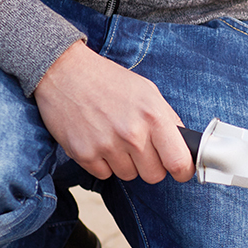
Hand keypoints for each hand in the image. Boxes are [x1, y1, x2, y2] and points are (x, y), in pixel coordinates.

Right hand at [34, 41, 194, 183]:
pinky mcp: (83, 154)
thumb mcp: (148, 92)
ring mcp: (106, 146)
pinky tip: (99, 141)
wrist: (64, 72)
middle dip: (151, 166)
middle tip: (141, 148)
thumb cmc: (109, 81)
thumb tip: (184, 144)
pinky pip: (104, 174)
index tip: (180, 171)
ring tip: (115, 138)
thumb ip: (168, 119)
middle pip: (154, 175)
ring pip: (129, 176)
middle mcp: (132, 134)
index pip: (179, 162)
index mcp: (154, 117)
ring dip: (126, 163)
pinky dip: (103, 163)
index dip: (183, 171)